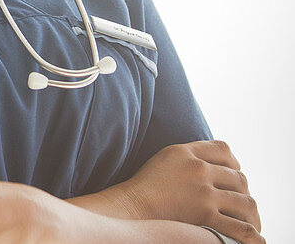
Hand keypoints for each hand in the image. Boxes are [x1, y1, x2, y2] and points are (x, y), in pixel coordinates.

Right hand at [86, 140, 262, 243]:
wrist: (130, 208)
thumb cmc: (145, 188)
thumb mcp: (164, 160)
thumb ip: (188, 157)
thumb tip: (215, 165)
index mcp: (185, 152)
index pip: (223, 150)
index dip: (233, 164)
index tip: (231, 177)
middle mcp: (197, 169)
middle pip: (239, 178)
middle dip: (243, 193)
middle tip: (241, 206)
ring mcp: (203, 193)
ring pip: (246, 202)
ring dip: (251, 215)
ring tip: (250, 223)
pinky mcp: (205, 216)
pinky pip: (241, 228)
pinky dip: (252, 236)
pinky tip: (255, 240)